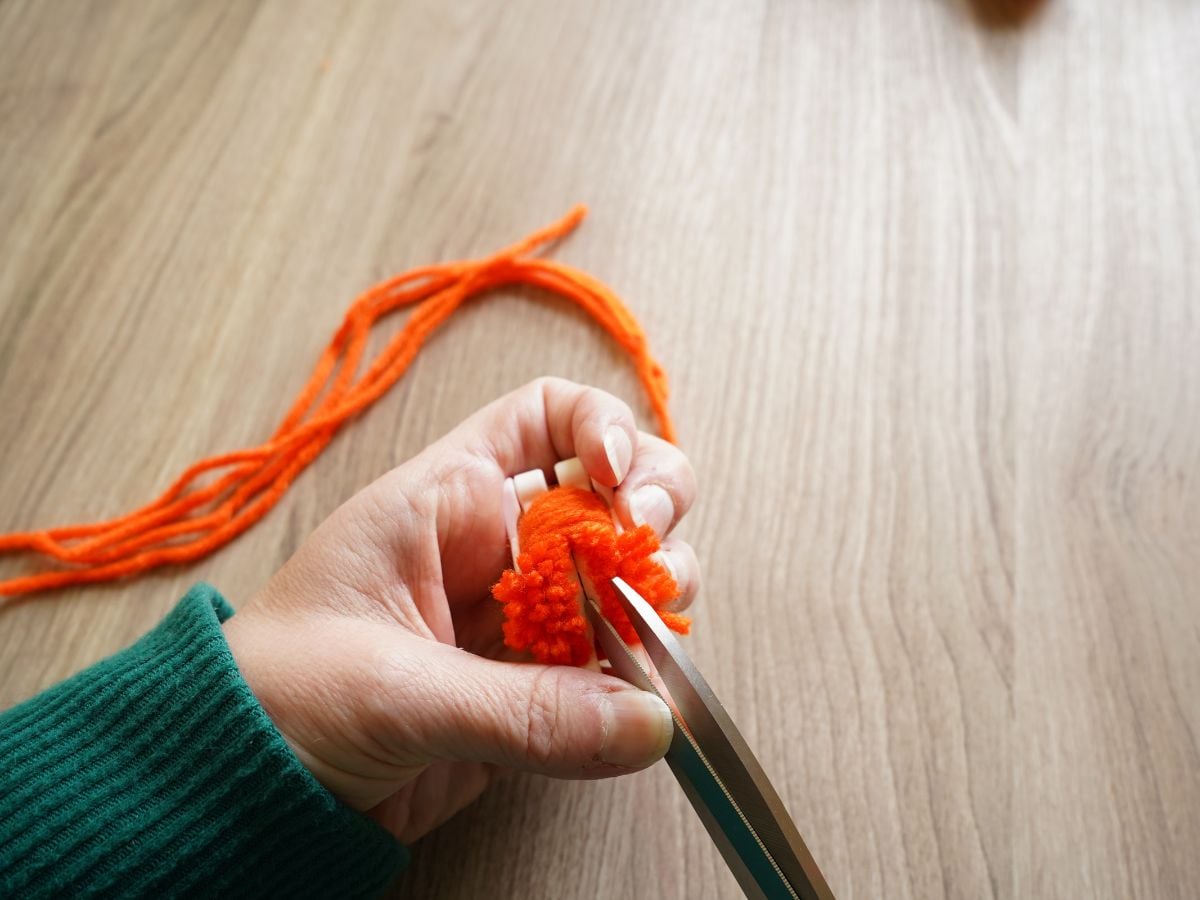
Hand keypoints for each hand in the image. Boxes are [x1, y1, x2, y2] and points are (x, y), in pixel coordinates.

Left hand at [222, 377, 699, 843]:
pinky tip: (643, 699)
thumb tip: (643, 720)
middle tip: (652, 558)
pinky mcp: (536, 683)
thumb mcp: (393, 690)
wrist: (249, 787)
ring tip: (653, 633)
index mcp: (446, 500)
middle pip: (614, 488)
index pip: (545, 416)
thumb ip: (521, 710)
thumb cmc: (281, 698)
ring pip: (626, 575)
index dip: (599, 423)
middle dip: (654, 506)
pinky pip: (612, 663)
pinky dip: (643, 677)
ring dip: (659, 594)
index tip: (616, 474)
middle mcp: (498, 545)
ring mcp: (524, 614)